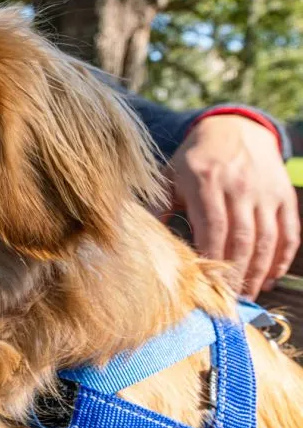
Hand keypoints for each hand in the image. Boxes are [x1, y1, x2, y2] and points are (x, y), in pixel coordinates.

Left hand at [167, 114, 299, 298]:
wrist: (233, 128)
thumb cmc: (194, 160)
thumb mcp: (169, 176)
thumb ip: (157, 206)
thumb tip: (139, 240)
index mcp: (206, 181)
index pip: (212, 226)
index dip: (211, 257)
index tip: (204, 283)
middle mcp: (239, 186)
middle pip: (242, 238)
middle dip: (235, 273)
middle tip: (227, 299)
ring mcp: (265, 192)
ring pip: (267, 239)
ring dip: (259, 271)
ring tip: (248, 295)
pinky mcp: (284, 196)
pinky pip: (289, 232)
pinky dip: (282, 259)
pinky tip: (270, 278)